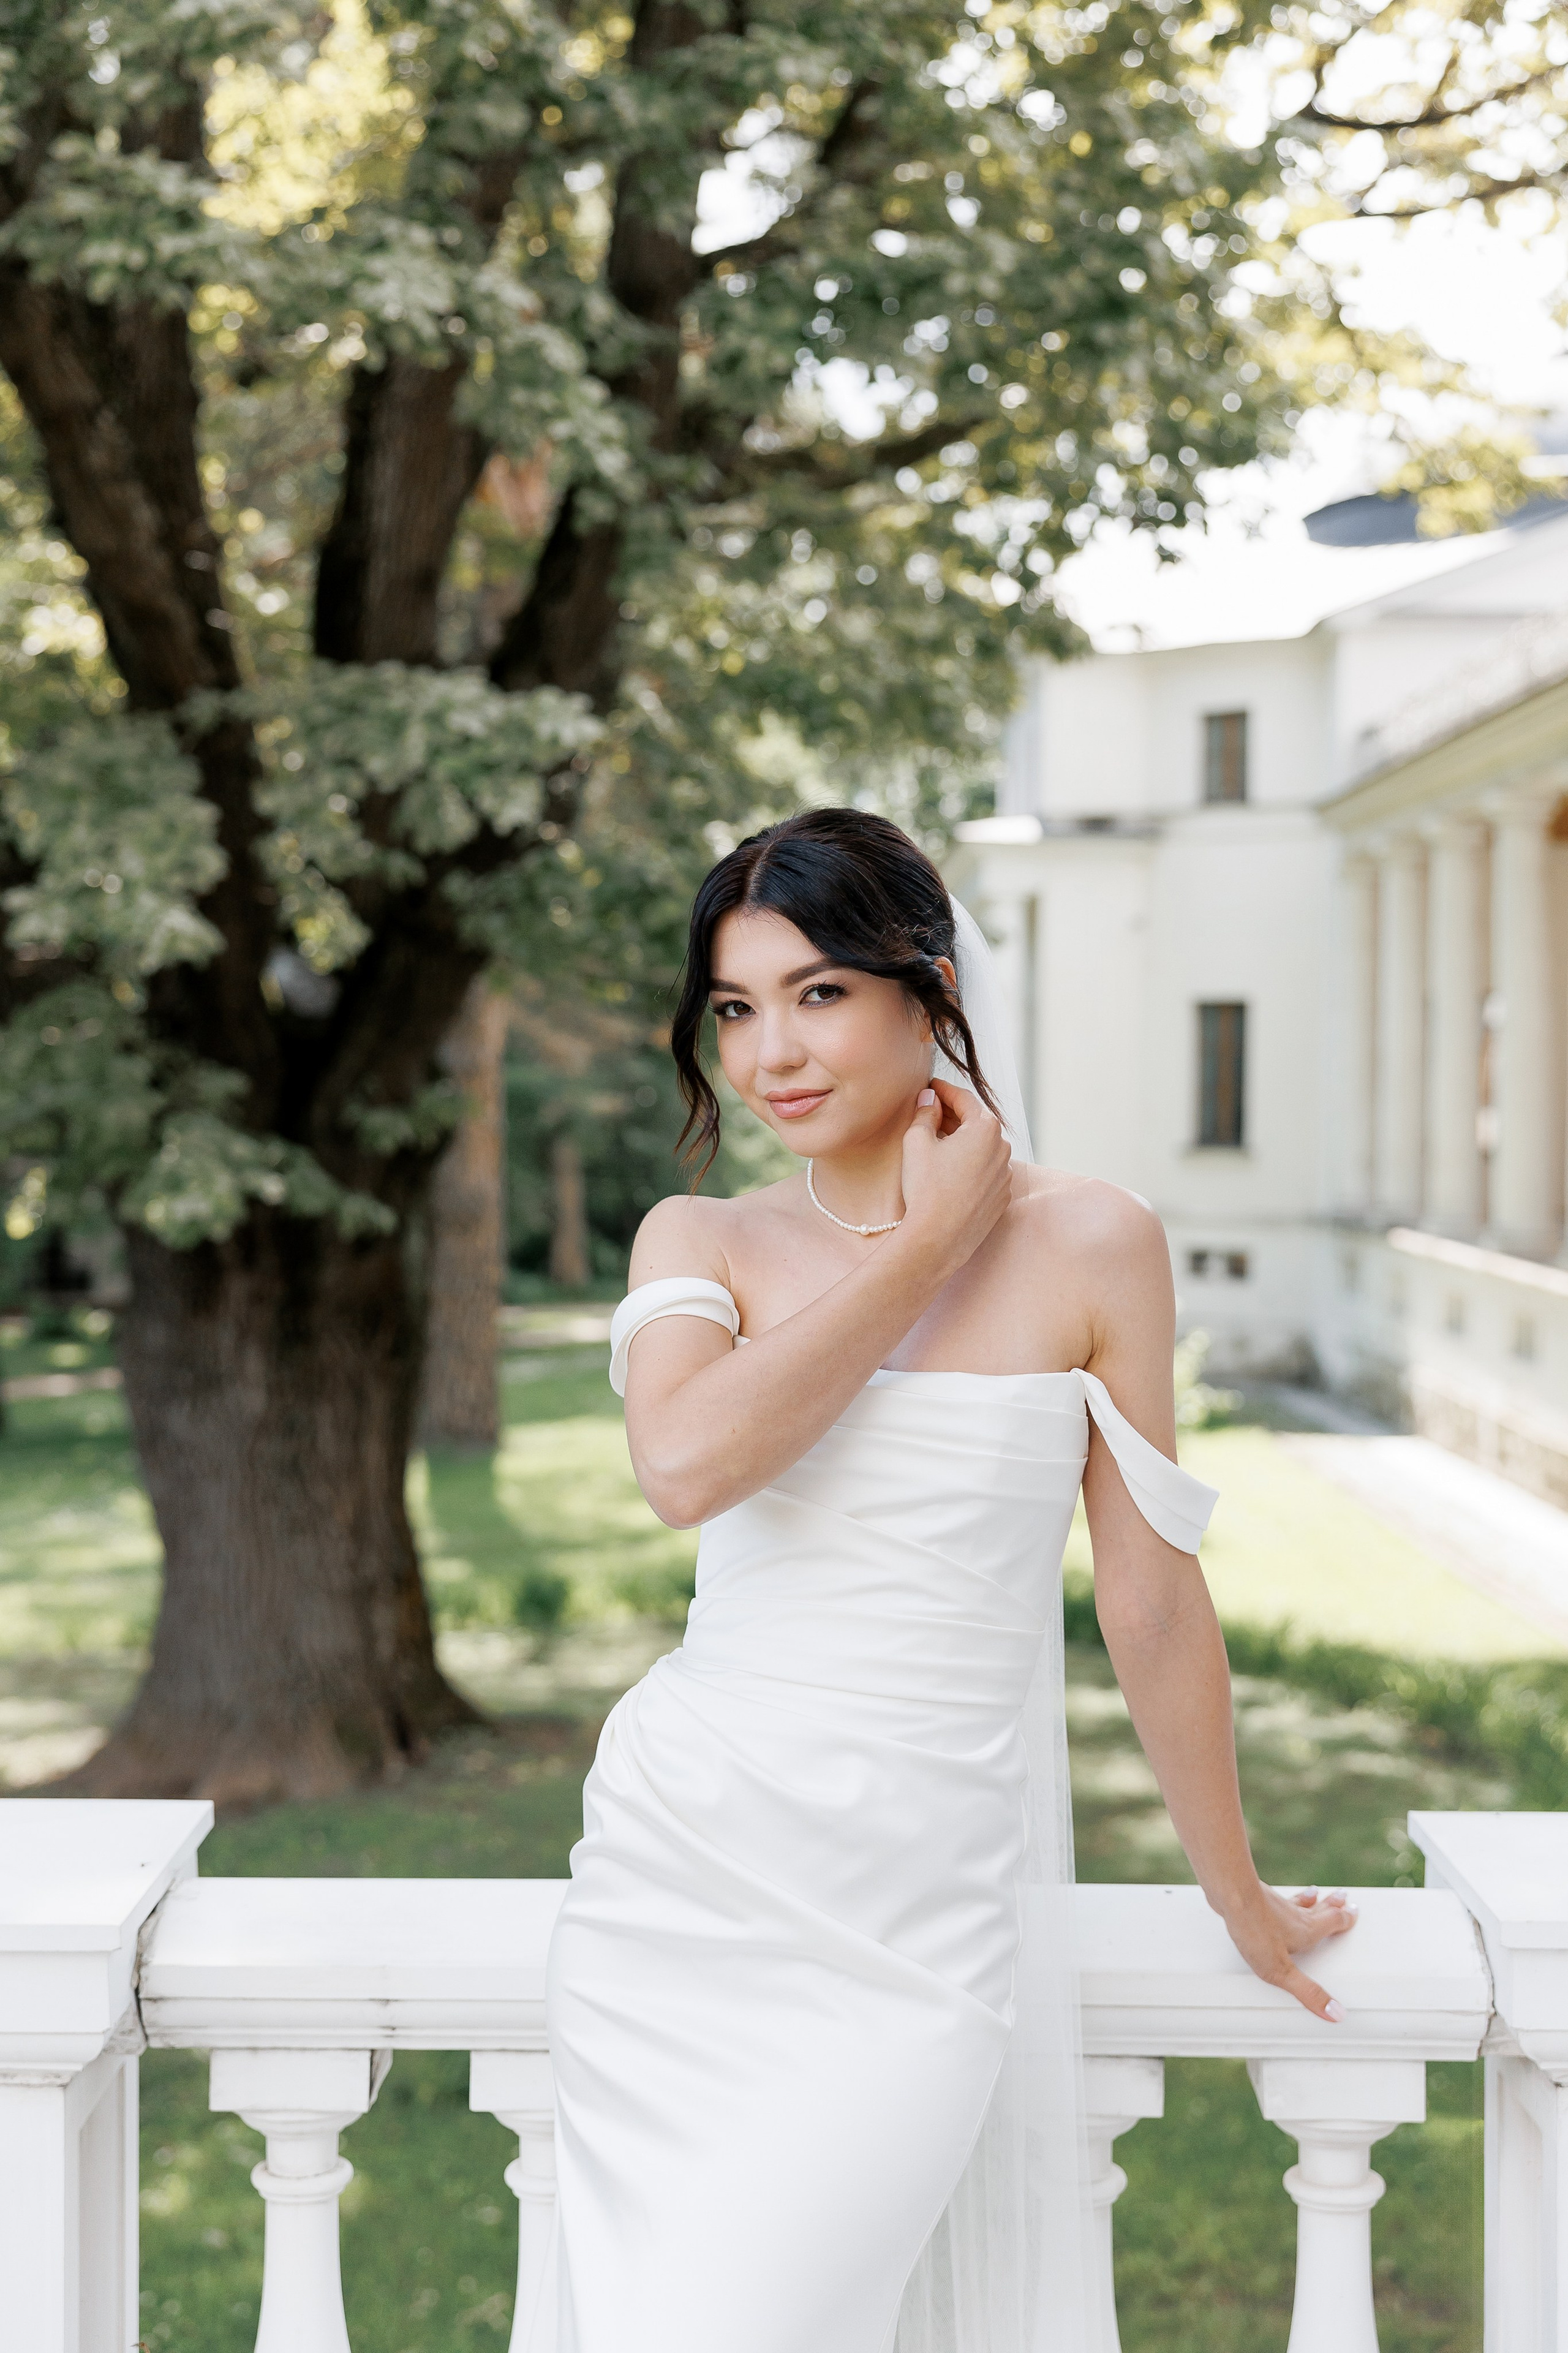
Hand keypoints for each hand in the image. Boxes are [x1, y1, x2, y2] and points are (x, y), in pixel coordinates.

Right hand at [898, 1079, 1012, 1275]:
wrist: (937, 1239)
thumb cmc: (926, 1188)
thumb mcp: (917, 1142)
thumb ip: (924, 1113)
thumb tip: (929, 1098)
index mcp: (985, 1128)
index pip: (964, 1099)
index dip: (944, 1090)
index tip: (930, 1086)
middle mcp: (1003, 1148)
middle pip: (977, 1122)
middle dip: (953, 1115)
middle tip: (930, 1110)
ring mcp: (1005, 1175)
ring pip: (983, 1148)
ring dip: (963, 1141)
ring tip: (938, 1141)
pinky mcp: (1001, 1197)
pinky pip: (986, 1172)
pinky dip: (971, 1165)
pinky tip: (950, 1171)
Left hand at [1221, 1883, 1357, 2021]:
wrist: (1231, 1897)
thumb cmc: (1255, 1932)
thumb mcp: (1282, 1971)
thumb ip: (1308, 1992)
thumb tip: (1336, 2013)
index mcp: (1307, 1931)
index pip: (1333, 1922)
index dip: (1345, 1919)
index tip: (1354, 1911)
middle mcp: (1295, 1915)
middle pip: (1319, 1908)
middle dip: (1332, 1905)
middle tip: (1343, 1897)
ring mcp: (1276, 1904)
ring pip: (1298, 1902)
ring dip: (1310, 1899)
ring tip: (1314, 1893)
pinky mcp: (1257, 1899)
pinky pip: (1276, 1898)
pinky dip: (1283, 1897)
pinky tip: (1272, 1898)